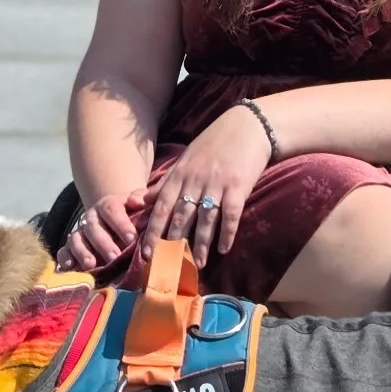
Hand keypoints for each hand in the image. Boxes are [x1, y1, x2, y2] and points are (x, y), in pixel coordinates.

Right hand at [57, 191, 142, 274]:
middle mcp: (91, 218)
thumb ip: (140, 201)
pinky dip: (65, 258)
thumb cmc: (131, 218)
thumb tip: (140, 201)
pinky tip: (70, 266)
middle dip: (104, 243)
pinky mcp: (71, 248)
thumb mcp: (138, 208)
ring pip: (77, 239)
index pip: (111, 209)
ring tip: (91, 264)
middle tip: (115, 256)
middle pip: (93, 227)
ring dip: (83, 252)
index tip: (132, 238)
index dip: (121, 223)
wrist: (116, 226)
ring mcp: (80, 233)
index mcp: (107, 205)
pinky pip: (64, 251)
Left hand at [139, 105, 274, 267]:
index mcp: (180, 173)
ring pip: (205, 219)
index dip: (153, 230)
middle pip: (181, 216)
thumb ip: (166, 181)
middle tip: (170, 265)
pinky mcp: (238, 186)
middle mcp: (195, 180)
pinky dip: (227, 233)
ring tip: (197, 264)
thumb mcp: (186, 159)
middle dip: (173, 242)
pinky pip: (230, 214)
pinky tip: (224, 248)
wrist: (247, 126)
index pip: (162, 206)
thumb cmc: (215, 143)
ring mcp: (217, 183)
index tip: (146, 252)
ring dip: (200, 244)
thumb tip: (143, 200)